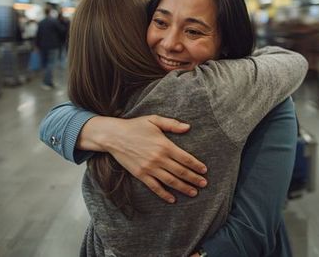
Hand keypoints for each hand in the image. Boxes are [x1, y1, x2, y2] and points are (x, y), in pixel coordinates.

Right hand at [79, 115, 207, 202]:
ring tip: (194, 192)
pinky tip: (173, 199)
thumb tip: (188, 127)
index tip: (204, 171)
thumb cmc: (135, 126)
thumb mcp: (154, 120)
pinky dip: (164, 194)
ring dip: (184, 188)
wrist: (114, 136)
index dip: (196, 165)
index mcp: (164, 145)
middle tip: (204, 184)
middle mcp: (159, 158)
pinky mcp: (141, 174)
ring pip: (171, 181)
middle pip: (181, 172)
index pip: (185, 158)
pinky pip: (155, 187)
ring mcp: (149, 168)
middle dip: (194, 179)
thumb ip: (172, 124)